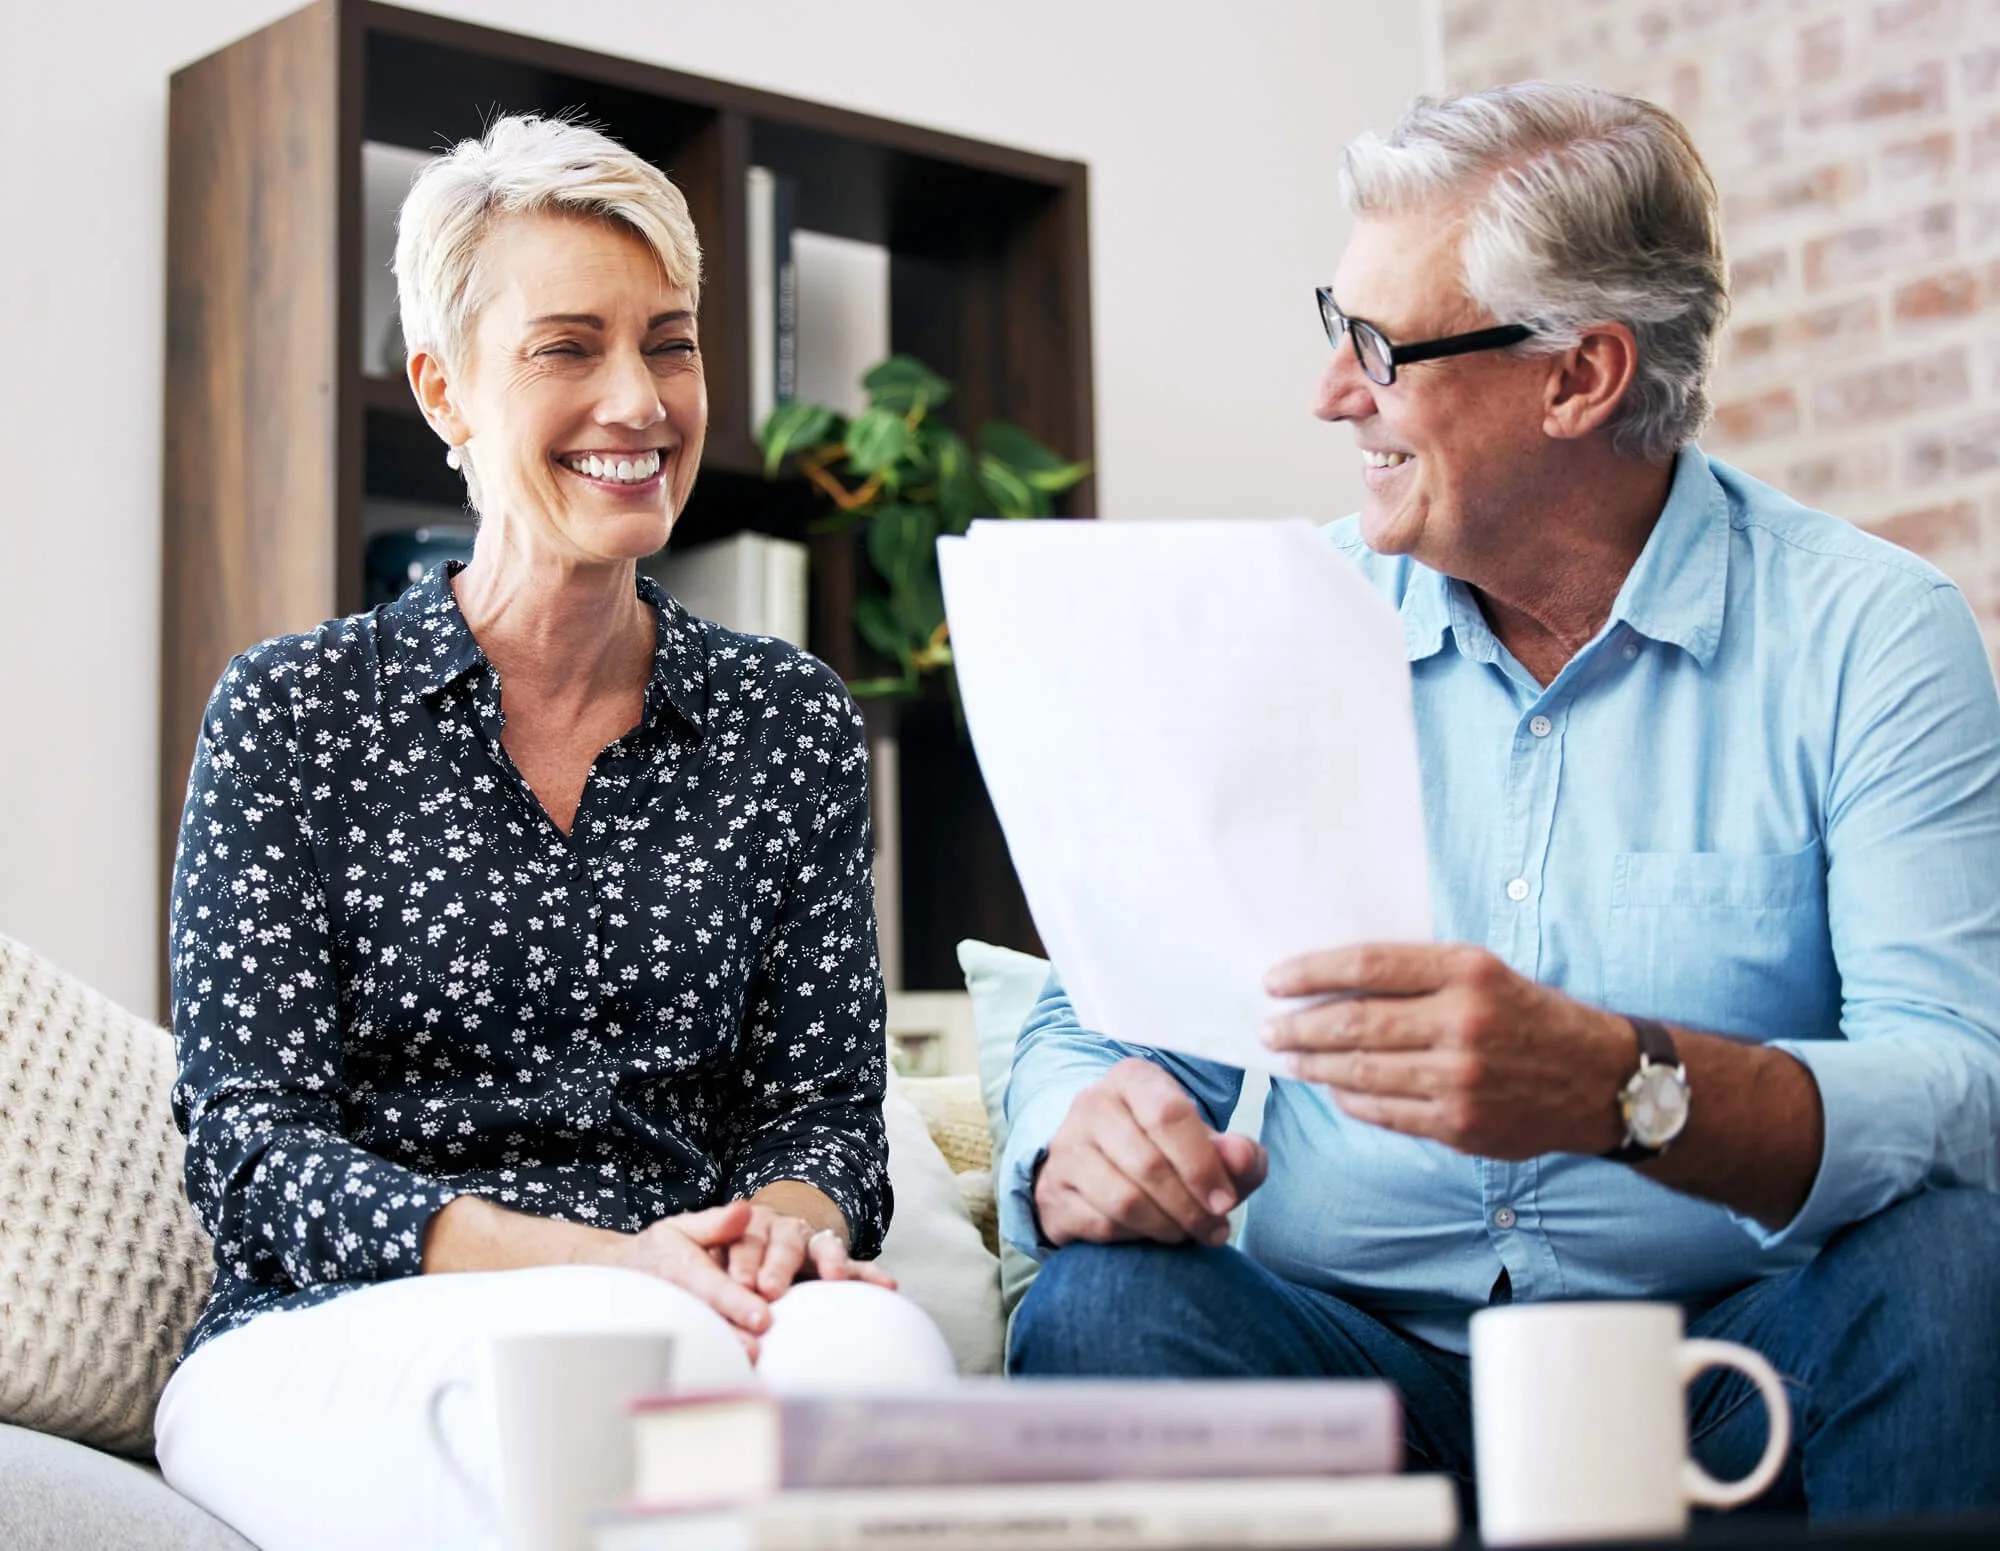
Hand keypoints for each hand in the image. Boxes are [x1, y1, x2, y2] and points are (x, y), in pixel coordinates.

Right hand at [609, 1200, 774, 1357]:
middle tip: (756, 1351)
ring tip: (745, 1366)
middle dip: (729, 1337)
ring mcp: (663, 1322)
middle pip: (703, 1320)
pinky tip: (725, 1373)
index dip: (735, 1302)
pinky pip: (682, 1352)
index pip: (712, 1287)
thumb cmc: (659, 1250)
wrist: (613, 1275)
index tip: (763, 1318)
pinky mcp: (661, 1340)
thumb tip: (746, 1211)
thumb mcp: (682, 1228)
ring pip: (692, 1340)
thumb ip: (717, 1223)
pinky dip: (703, 1363)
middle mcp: (671, 1297)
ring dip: (718, 1355)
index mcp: (680, 1267)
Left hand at [723, 1203, 897, 1299]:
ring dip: (830, 1260)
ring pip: (822, 1248)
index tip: (743, 1282)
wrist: (747, 1244)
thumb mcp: (702, 1236)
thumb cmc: (718, 1253)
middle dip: (780, 1265)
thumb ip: (713, 1226)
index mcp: (750, 1225)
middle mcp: (784, 1230)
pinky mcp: (831, 1265)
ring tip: (834, 1276)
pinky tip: (887, 1285)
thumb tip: (737, 1209)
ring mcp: (810, 1246)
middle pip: (785, 1243)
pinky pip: (853, 1267)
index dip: (746, 1259)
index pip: (748, 1238)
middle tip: (772, 1290)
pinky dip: (869, 1274)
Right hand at [1033, 1058, 1266, 1247]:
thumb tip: (1242, 1158)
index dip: (1203, 1164)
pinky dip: (1134, 1238)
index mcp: (1134, 1079)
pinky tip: (1149, 1233)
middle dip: (1190, 1207)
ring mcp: (1065, 1148)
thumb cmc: (1167, 1152)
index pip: (1169, 1115)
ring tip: (1186, 1232)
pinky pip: (1100, 1225)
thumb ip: (1237, 1153)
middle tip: (1215, 1229)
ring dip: (1166, 1227)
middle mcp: (1092, 1104)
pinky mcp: (1051, 1192)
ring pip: (1123, 1200)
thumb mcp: (1209, 1147)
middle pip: (1148, 1164)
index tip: (1227, 1202)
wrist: (1100, 1169)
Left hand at [1263, 943, 1632, 1158]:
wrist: (1598, 1079)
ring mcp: (1460, 1080)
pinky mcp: (1460, 1126)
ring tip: (1290, 1059)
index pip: (1367, 966)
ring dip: (1314, 1066)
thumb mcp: (1483, 972)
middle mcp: (1463, 1023)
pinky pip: (1384, 1113)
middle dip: (1299, 1027)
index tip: (1274, 981)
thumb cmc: (1529, 1015)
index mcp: (1467, 972)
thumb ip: (1417, 975)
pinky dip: (1349, 1100)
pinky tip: (1332, 1089)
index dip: (1310, 973)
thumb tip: (1332, 983)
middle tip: (1269, 1028)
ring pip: (1361, 1072)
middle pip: (1355, 1024)